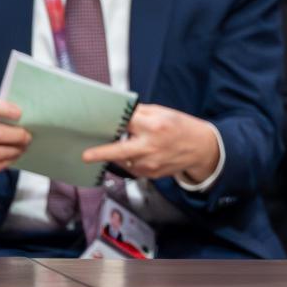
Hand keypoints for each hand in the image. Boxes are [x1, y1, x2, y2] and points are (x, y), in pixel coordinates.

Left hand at [82, 104, 220, 183]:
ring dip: (119, 153)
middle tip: (86, 155)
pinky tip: (140, 154)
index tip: (97, 122)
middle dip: (100, 152)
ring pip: (122, 160)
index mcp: (154, 126)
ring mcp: (149, 163)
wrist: (201, 148)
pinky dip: (130, 160)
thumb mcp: (163, 112)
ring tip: (132, 144)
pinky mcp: (149, 175)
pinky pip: (130, 167)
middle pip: (118, 150)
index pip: (124, 123)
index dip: (111, 122)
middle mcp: (150, 146)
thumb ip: (140, 113)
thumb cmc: (181, 127)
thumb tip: (117, 112)